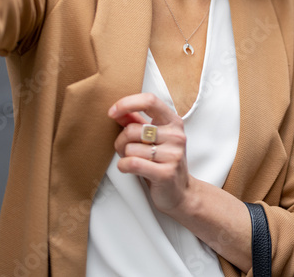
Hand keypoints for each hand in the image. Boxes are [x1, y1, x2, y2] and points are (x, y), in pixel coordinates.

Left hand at [110, 93, 192, 214]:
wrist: (180, 192)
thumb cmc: (163, 162)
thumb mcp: (153, 138)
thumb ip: (136, 122)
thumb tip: (117, 111)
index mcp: (173, 122)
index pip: (150, 101)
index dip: (127, 103)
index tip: (113, 112)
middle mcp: (176, 135)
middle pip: (133, 129)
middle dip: (121, 141)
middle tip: (126, 149)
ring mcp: (173, 154)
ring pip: (130, 149)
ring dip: (124, 157)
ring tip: (134, 161)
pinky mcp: (166, 173)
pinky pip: (132, 163)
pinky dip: (124, 166)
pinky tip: (129, 169)